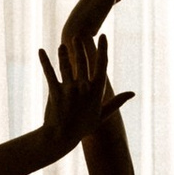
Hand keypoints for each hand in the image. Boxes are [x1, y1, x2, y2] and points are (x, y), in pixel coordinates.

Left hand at [37, 28, 132, 159]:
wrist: (62, 138)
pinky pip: (49, 72)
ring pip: (66, 65)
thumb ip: (116, 102)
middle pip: (82, 62)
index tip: (103, 37)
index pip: (102, 66)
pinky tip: (41, 51)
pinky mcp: (54, 91)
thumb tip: (132, 93)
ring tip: (62, 45)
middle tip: (77, 36)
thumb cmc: (83, 127)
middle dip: (80, 47)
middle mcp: (83, 88)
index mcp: (96, 92)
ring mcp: (68, 89)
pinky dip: (44, 61)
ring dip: (63, 53)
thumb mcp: (102, 115)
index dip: (102, 50)